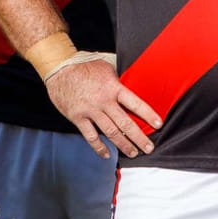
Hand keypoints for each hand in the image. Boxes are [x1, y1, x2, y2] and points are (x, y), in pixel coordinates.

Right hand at [45, 58, 161, 158]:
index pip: (135, 103)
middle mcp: (104, 101)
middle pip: (125, 123)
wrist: (59, 68)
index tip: (158, 124)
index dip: (148, 114)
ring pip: (111, 132)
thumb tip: (134, 79)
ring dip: (124, 145)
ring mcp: (91, 111)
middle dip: (139, 137)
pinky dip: (99, 147)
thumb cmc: (83, 65)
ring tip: (133, 152)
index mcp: (113, 87)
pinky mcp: (78, 118)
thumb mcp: (106, 65)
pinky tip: (107, 154)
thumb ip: (119, 77)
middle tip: (149, 147)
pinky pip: (91, 136)